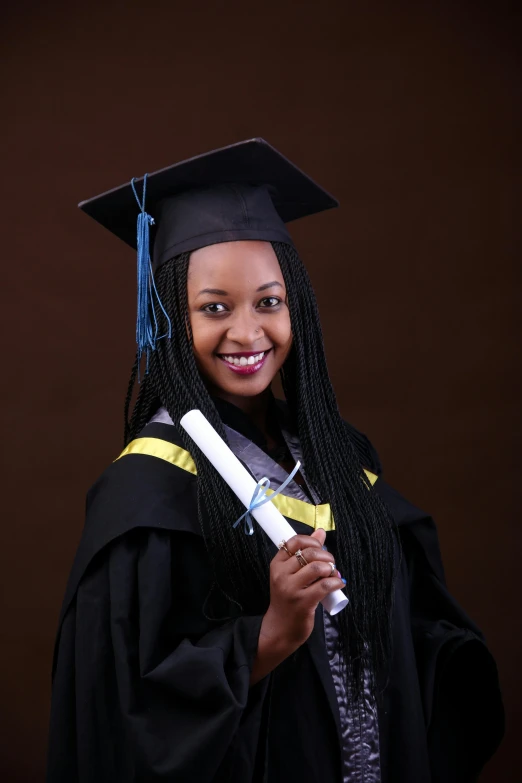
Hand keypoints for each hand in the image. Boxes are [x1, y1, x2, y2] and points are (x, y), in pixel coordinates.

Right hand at [250, 529, 343, 683]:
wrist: (281, 628)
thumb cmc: (287, 599)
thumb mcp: (290, 575)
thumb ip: (304, 554)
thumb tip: (320, 532)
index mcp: (277, 564)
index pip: (295, 542)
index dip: (312, 541)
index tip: (320, 548)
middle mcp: (281, 575)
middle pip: (309, 553)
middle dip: (326, 556)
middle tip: (331, 564)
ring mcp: (291, 589)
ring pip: (317, 568)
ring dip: (331, 569)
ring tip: (333, 575)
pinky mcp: (303, 602)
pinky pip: (325, 586)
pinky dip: (336, 582)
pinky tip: (338, 584)